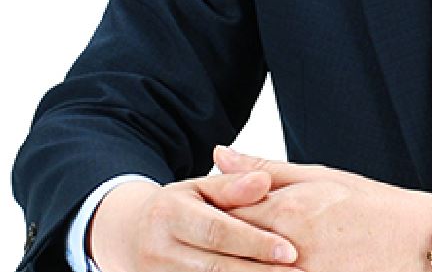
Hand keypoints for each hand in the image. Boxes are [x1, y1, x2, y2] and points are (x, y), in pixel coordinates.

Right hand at [88, 171, 301, 271]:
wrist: (129, 237)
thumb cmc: (179, 207)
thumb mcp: (200, 187)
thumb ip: (233, 185)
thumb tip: (263, 181)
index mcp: (169, 214)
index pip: (219, 231)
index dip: (255, 243)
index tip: (290, 250)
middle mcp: (158, 250)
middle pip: (216, 267)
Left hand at [214, 146, 431, 271]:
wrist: (415, 243)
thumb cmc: (369, 204)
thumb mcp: (319, 176)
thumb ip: (265, 170)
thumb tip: (218, 153)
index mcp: (289, 209)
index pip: (226, 209)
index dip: (206, 209)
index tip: (192, 208)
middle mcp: (289, 247)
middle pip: (228, 248)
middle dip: (210, 245)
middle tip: (196, 242)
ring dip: (230, 266)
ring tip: (220, 259)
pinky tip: (254, 268)